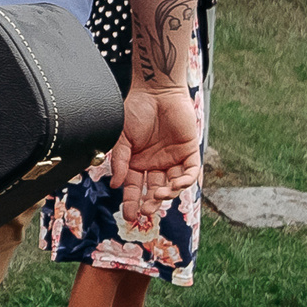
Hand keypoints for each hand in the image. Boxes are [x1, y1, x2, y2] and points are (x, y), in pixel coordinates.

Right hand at [106, 85, 201, 228]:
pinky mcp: (188, 151)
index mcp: (137, 163)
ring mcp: (173, 159)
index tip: (129, 216)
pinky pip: (191, 171)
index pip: (135, 188)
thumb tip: (116, 184)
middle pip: (154, 191)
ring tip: (159, 195)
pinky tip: (176, 185)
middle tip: (146, 211)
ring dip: (168, 193)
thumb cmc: (136, 109)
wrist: (156, 90)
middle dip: (150, 203)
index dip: (132, 202)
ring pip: (173, 185)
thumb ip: (120, 161)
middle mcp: (155, 164)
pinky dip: (186, 181)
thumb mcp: (122, 138)